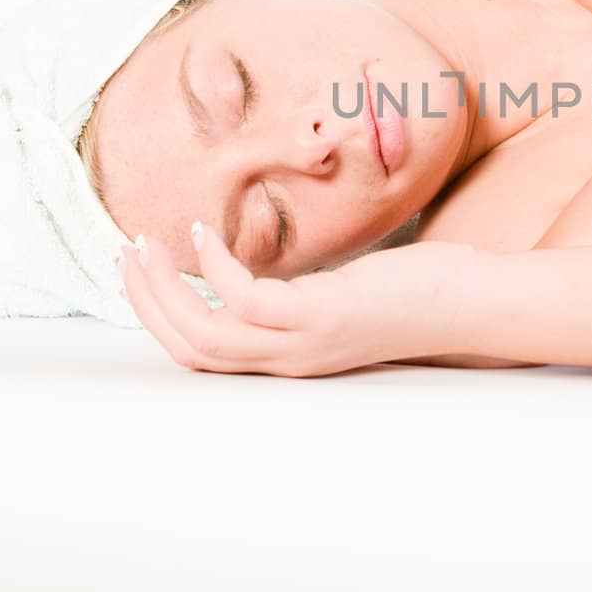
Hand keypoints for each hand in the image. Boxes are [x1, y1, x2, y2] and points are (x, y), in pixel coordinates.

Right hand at [116, 221, 479, 376]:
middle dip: (145, 304)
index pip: (201, 355)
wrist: (469, 304)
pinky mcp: (322, 316)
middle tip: (122, 256)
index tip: (136, 275)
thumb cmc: (411, 292)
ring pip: (205, 334)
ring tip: (143, 244)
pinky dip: (214, 267)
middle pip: (190, 349)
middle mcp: (289, 359)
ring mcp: (304, 342)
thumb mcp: (339, 296)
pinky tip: (203, 233)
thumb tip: (269, 263)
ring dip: (162, 290)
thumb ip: (300, 291)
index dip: (159, 319)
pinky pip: (246, 299)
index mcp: (287, 356)